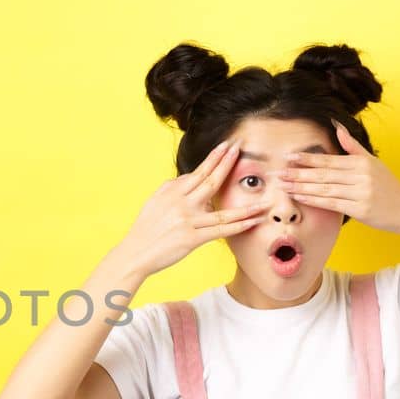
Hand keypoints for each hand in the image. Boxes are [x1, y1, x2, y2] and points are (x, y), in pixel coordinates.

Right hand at [110, 138, 273, 279]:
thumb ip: (172, 188)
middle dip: (227, 164)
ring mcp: (187, 221)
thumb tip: (189, 177)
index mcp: (172, 192)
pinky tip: (253, 221)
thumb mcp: (155, 201)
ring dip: (246, 206)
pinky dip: (238, 226)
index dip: (214, 158)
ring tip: (264, 200)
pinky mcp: (191, 239)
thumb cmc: (145, 228)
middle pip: (210, 181)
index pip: (198, 172)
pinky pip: (220, 231)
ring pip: (222, 210)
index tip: (227, 146)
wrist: (135, 252)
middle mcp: (181, 203)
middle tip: (241, 150)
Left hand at [276, 119, 399, 235]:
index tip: (289, 157)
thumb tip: (337, 127)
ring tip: (283, 186)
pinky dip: (314, 200)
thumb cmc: (388, 185)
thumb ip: (353, 146)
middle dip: (298, 173)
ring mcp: (360, 193)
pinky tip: (300, 197)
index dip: (307, 159)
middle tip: (278, 173)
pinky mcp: (359, 209)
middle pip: (323, 174)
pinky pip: (332, 204)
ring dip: (301, 187)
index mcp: (361, 163)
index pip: (329, 160)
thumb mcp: (373, 162)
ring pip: (324, 189)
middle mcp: (360, 176)